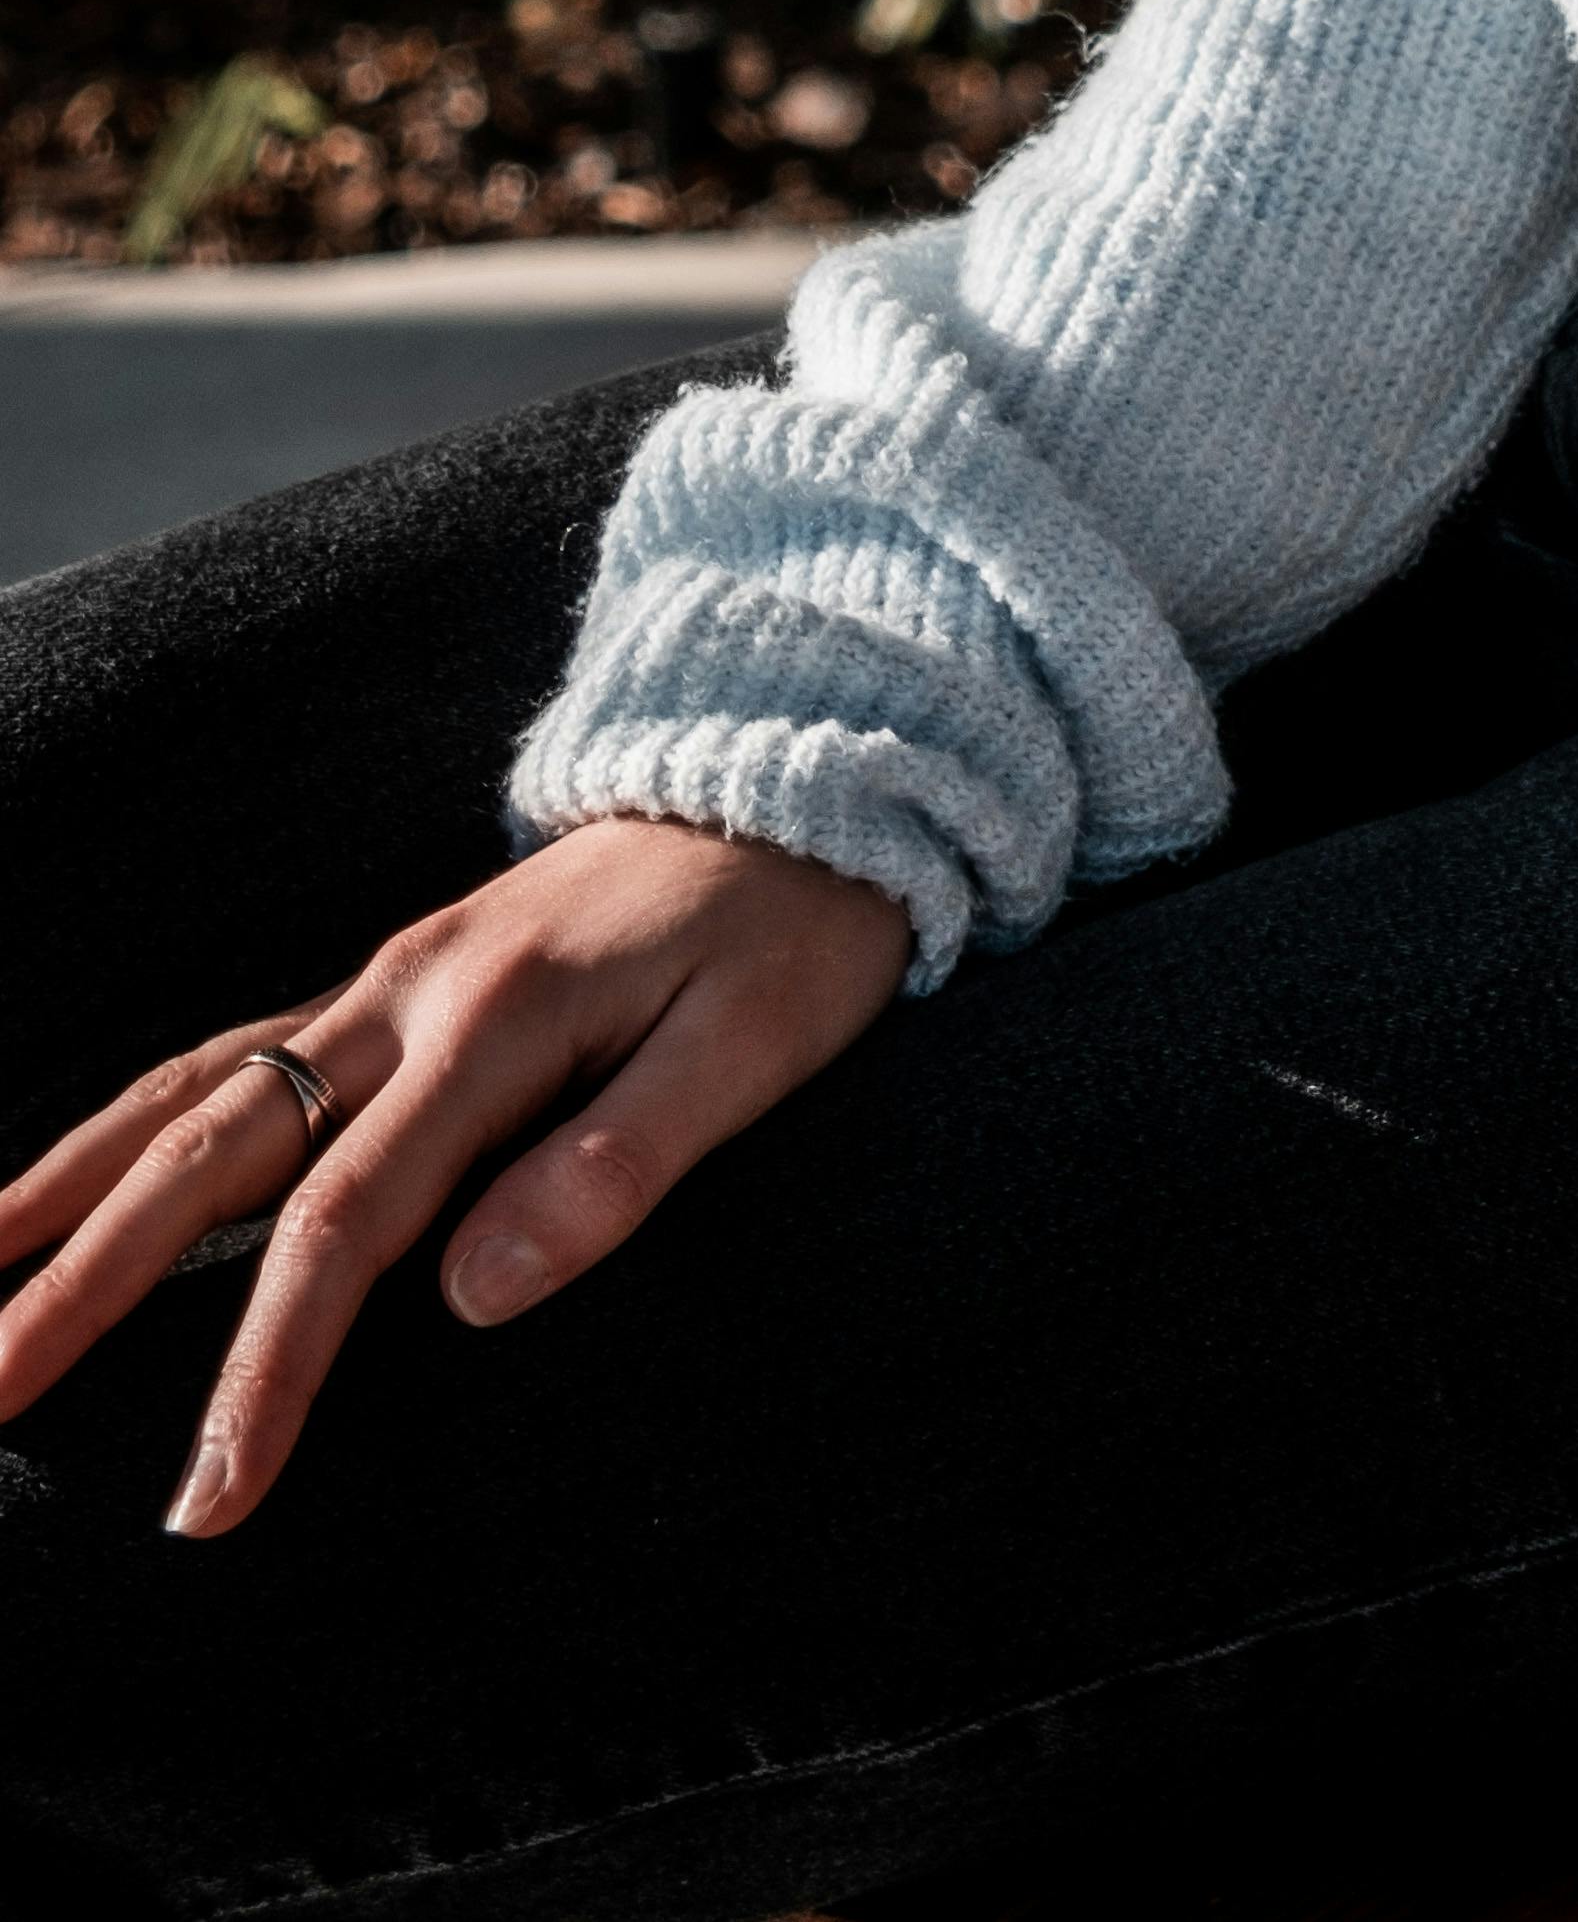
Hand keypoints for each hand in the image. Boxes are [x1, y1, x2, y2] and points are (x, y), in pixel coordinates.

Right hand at [0, 813, 911, 1538]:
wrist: (806, 777)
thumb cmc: (793, 930)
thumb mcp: (757, 1045)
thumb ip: (618, 1166)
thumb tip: (469, 1300)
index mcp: (497, 1021)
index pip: (347, 1220)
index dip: (269, 1363)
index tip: (209, 1495)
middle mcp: (410, 992)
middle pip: (215, 1147)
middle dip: (86, 1278)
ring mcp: (386, 981)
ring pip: (190, 1089)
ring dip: (63, 1186)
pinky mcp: (389, 986)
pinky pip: (227, 1057)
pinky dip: (125, 1123)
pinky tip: (61, 1181)